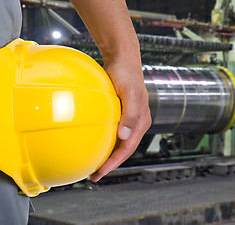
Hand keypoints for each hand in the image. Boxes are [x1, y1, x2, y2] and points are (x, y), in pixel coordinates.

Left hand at [90, 56, 150, 181]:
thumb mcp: (129, 93)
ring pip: (118, 142)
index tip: (101, 172)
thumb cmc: (126, 74)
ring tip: (93, 164)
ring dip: (108, 154)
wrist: (123, 59)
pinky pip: (112, 131)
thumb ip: (130, 115)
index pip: (128, 148)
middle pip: (124, 149)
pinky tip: (93, 142)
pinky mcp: (120, 113)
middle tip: (95, 175)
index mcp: (141, 122)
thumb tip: (124, 136)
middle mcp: (136, 123)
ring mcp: (128, 118)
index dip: (115, 162)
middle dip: (111, 163)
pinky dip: (104, 140)